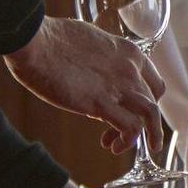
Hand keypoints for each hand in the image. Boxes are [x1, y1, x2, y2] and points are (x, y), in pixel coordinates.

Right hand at [5, 15, 164, 152]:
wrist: (34, 42)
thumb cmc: (52, 39)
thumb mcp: (90, 42)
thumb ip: (101, 60)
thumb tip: (96, 76)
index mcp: (128, 51)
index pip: (153, 80)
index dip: (146, 99)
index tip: (132, 110)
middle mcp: (131, 68)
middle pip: (152, 100)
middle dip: (141, 120)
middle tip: (119, 132)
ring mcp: (119, 86)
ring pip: (151, 115)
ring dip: (148, 135)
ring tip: (127, 147)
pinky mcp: (101, 104)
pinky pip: (130, 127)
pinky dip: (127, 140)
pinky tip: (113, 147)